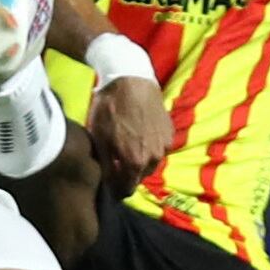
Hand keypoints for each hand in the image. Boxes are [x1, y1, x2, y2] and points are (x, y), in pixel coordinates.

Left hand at [88, 76, 171, 190]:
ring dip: (140, 160)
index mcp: (135, 163)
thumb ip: (107, 166)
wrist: (131, 79)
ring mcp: (165, 145)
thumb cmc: (110, 108)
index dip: (116, 188)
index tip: (109, 182)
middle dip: (128, 173)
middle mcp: (154, 158)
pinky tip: (139, 134)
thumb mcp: (100, 138)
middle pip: (139, 177)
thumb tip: (109, 184)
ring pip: (150, 163)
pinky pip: (159, 149)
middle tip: (116, 161)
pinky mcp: (170, 132)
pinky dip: (149, 147)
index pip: (127, 190)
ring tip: (127, 146)